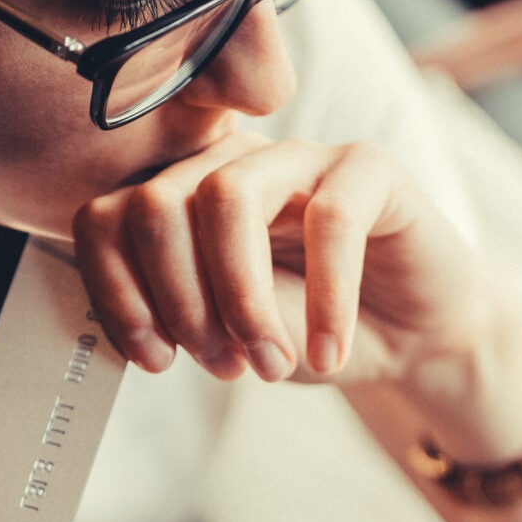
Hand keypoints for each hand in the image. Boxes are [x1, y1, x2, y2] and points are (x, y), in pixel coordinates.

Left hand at [69, 133, 495, 395]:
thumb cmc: (315, 332)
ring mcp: (297, 155)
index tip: (155, 359)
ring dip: (240, 298)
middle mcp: (231, 164)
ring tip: (272, 362)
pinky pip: (329, 219)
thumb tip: (143, 326)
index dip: (117, 292)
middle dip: (180, 302)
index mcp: (182, 200)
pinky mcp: (369, 166)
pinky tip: (329, 351)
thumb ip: (188, 317)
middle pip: (156, 204)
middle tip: (222, 366)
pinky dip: (325, 299)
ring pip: (228, 196)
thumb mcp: (236, 338)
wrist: (416, 337)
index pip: (106, 217)